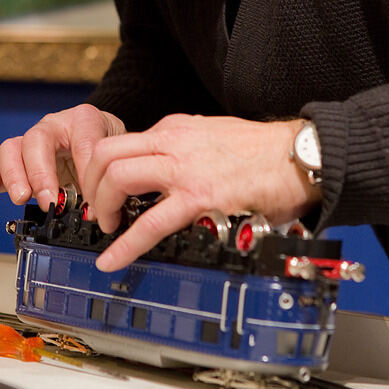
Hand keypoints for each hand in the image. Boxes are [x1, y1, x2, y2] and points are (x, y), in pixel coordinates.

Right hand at [0, 104, 126, 211]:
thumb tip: (100, 211)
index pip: (82, 141)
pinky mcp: (17, 163)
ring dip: (14, 177)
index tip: (92, 199)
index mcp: (84, 120)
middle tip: (49, 200)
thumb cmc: (108, 144)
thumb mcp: (118, 154)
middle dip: (41, 173)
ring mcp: (32, 144)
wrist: (103, 138)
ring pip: (12, 150)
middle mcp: (53, 127)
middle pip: (36, 139)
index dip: (85, 171)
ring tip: (20, 197)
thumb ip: (110, 176)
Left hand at [80, 115, 321, 271]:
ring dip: (100, 207)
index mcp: (175, 128)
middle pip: (105, 155)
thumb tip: (165, 166)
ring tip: (104, 228)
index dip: (100, 169)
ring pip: (116, 178)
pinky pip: (148, 224)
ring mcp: (184, 169)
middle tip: (95, 209)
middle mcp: (173, 142)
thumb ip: (185, 147)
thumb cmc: (264, 151)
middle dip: (90, 184)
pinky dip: (123, 246)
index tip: (99, 189)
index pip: (120, 142)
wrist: (299, 156)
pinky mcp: (199, 198)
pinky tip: (112, 260)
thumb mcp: (213, 133)